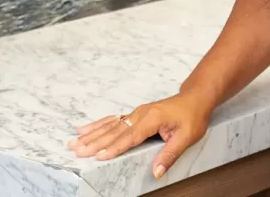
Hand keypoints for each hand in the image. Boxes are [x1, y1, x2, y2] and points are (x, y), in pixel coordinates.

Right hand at [68, 91, 212, 180]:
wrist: (194, 98)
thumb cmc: (192, 117)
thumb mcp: (187, 137)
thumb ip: (170, 154)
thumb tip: (157, 172)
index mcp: (152, 119)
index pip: (130, 136)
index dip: (114, 147)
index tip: (99, 155)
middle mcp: (140, 114)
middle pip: (114, 131)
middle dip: (94, 142)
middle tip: (77, 150)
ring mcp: (136, 113)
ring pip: (110, 125)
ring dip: (91, 134)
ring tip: (74, 142)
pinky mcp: (134, 115)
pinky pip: (112, 120)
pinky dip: (97, 125)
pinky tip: (84, 129)